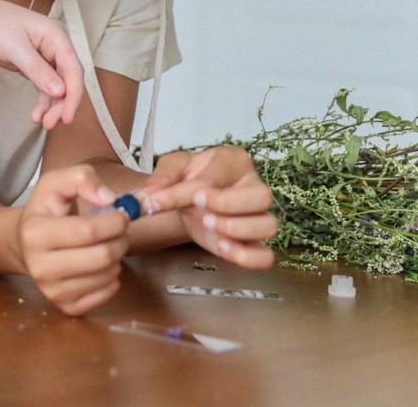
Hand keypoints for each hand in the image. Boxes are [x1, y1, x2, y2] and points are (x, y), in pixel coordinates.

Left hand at [0, 0, 83, 128]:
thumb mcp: (14, 48)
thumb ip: (38, 70)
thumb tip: (61, 91)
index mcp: (56, 35)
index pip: (73, 68)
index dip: (74, 94)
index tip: (68, 116)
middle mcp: (53, 45)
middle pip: (67, 79)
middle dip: (62, 103)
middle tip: (51, 123)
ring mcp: (42, 56)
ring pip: (56, 85)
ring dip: (52, 105)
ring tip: (43, 123)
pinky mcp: (31, 65)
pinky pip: (43, 86)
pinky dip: (42, 101)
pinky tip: (36, 114)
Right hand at [18, 164, 129, 314]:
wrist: (23, 243)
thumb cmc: (45, 211)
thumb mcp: (56, 183)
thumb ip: (82, 178)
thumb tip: (109, 199)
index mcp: (35, 233)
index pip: (88, 231)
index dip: (115, 221)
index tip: (120, 214)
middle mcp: (40, 267)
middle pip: (102, 256)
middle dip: (120, 239)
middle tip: (118, 230)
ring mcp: (52, 291)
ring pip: (107, 276)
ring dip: (117, 258)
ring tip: (106, 244)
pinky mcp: (66, 306)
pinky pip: (107, 295)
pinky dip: (112, 278)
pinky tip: (100, 265)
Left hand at [144, 146, 276, 268]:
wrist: (190, 199)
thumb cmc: (187, 176)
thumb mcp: (173, 167)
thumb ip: (162, 178)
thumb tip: (148, 196)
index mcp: (234, 160)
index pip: (219, 176)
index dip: (192, 190)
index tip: (167, 198)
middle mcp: (254, 186)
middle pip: (262, 196)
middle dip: (228, 205)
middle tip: (199, 209)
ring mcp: (258, 216)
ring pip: (269, 226)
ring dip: (236, 229)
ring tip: (208, 225)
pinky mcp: (253, 243)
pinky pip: (265, 256)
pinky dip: (246, 257)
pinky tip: (222, 247)